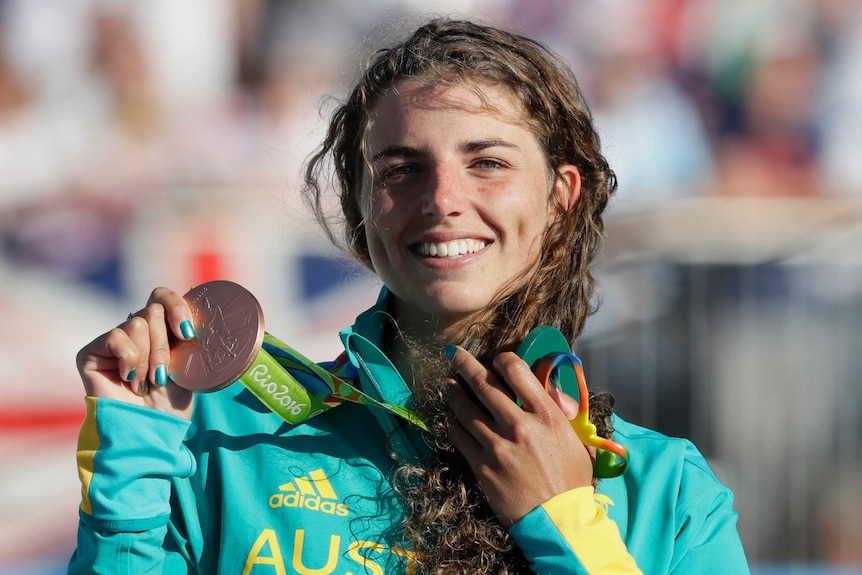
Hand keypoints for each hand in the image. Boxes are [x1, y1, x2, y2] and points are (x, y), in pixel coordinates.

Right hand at [75, 287, 194, 419]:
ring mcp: (112, 342)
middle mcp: (135, 332)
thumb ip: (184, 335)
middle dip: (164, 346)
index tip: (188, 334)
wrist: (150, 432)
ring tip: (145, 382)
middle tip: (161, 375)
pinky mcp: (91, 353)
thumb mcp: (188, 365)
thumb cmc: (171, 405)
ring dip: (148, 357)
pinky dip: (129, 359)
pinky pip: (116, 337)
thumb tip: (194, 311)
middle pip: (153, 309)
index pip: (163, 296)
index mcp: (159, 330)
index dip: (177, 307)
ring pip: (137, 322)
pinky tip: (128, 379)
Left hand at [446, 346, 593, 525]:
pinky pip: (459, 436)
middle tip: (454, 354)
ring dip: (454, 393)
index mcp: (547, 415)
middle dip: (465, 365)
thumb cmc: (571, 481)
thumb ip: (560, 409)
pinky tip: (452, 418)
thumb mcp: (575, 439)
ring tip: (449, 385)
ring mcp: (498, 445)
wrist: (557, 522)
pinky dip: (454, 423)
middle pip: (484, 384)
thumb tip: (546, 384)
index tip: (497, 359)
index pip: (517, 371)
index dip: (502, 359)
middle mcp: (520, 425)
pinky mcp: (482, 466)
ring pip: (466, 409)